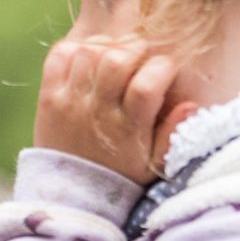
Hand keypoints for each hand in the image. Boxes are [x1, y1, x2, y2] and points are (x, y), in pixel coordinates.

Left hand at [32, 36, 197, 183]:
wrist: (70, 195)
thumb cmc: (120, 175)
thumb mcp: (154, 165)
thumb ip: (173, 134)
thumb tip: (191, 105)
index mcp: (128, 129)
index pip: (147, 85)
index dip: (163, 67)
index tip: (166, 69)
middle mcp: (97, 112)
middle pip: (116, 61)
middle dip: (136, 49)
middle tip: (141, 56)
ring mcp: (69, 102)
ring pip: (89, 53)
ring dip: (108, 45)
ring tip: (117, 55)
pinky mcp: (48, 97)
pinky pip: (60, 56)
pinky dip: (77, 48)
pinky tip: (90, 58)